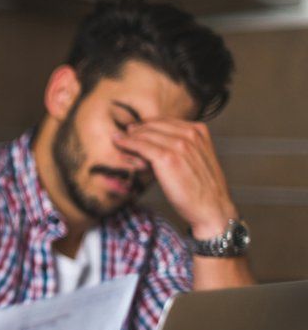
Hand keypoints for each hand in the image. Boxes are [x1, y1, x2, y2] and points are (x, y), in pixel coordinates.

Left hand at [113, 120, 237, 238]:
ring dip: (130, 136)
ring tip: (117, 139)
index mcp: (199, 131)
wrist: (211, 208)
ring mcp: (180, 145)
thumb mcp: (194, 159)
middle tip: (122, 134)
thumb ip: (179, 147)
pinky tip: (119, 144)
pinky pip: (142, 146)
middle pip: (155, 125)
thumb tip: (154, 144)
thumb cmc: (201, 188)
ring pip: (146, 134)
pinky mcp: (168, 158)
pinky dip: (128, 144)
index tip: (134, 130)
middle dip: (137, 129)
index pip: (166, 121)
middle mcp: (190, 134)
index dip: (147, 125)